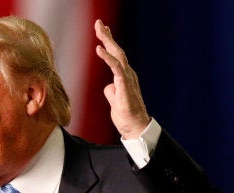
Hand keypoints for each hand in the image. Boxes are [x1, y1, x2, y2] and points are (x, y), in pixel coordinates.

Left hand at [94, 19, 150, 138]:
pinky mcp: (125, 87)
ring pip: (117, 56)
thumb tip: (109, 86)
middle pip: (117, 51)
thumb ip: (111, 91)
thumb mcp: (114, 100)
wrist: (135, 128)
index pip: (116, 56)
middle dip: (107, 36)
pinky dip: (107, 57)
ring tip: (99, 30)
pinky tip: (99, 48)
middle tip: (98, 23)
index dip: (109, 42)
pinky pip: (116, 68)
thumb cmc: (126, 115)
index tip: (102, 30)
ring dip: (107, 41)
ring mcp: (128, 80)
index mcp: (125, 77)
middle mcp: (128, 75)